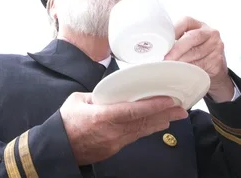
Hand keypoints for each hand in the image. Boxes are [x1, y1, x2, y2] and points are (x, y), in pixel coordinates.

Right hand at [59, 92, 187, 165]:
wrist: (59, 147)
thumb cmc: (66, 122)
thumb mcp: (77, 100)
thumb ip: (97, 95)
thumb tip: (112, 91)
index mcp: (100, 117)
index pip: (132, 111)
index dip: (152, 106)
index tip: (168, 101)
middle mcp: (111, 131)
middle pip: (142, 122)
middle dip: (164, 114)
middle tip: (181, 108)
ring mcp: (114, 142)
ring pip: (141, 131)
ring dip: (160, 122)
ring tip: (176, 116)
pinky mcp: (114, 148)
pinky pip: (134, 137)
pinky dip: (148, 129)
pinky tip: (158, 124)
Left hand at [164, 16, 233, 101]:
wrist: (216, 68)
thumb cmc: (196, 52)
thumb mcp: (188, 42)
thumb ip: (176, 40)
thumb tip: (154, 48)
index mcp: (199, 25)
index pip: (186, 21)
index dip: (174, 30)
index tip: (163, 40)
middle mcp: (210, 33)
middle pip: (192, 38)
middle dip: (176, 49)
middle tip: (165, 58)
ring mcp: (216, 47)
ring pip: (195, 53)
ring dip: (181, 61)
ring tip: (169, 66)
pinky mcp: (217, 61)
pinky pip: (200, 65)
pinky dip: (189, 69)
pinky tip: (181, 72)